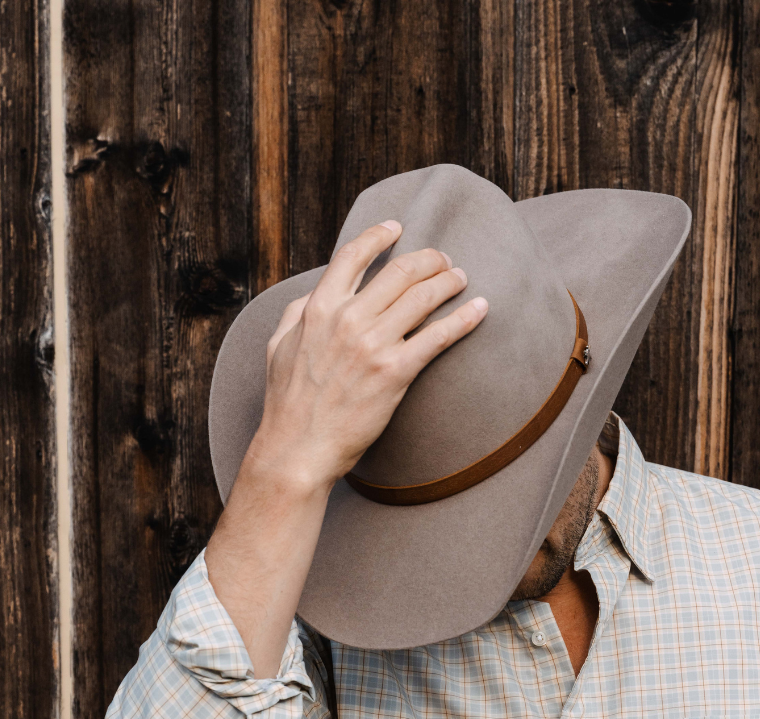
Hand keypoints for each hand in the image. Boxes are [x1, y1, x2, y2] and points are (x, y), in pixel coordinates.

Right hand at [244, 218, 487, 495]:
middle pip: (399, 271)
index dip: (379, 236)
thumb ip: (299, 314)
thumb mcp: (279, 346)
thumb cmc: (288, 404)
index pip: (353, 256)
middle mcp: (347, 318)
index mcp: (318, 308)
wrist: (298, 448)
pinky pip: (437, 336)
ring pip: (422, 297)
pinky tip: (481, 309)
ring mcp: (372, 344)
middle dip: (428, 260)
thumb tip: (315, 295)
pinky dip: (463, 319)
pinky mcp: (395, 372)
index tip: (398, 229)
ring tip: (462, 279)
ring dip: (448, 282)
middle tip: (444, 261)